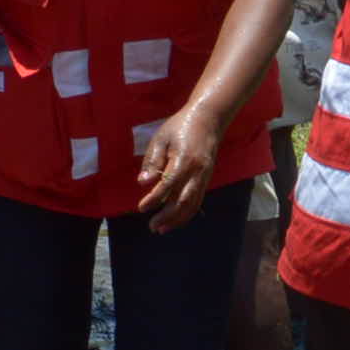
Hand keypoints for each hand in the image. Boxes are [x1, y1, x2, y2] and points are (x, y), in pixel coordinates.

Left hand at [133, 103, 224, 228]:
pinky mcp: (206, 180)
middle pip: (182, 200)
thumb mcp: (161, 138)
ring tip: (161, 229)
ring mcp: (204, 177)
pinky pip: (197, 201)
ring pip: (192, 204)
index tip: (141, 208)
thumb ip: (152, 160)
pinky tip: (175, 221)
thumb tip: (143, 182)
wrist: (208, 120)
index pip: (168, 184)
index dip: (154, 198)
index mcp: (183, 159)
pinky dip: (186, 214)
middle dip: (166, 216)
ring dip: (177, 220)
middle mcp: (197, 171)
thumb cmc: (179, 127)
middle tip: (151, 226)